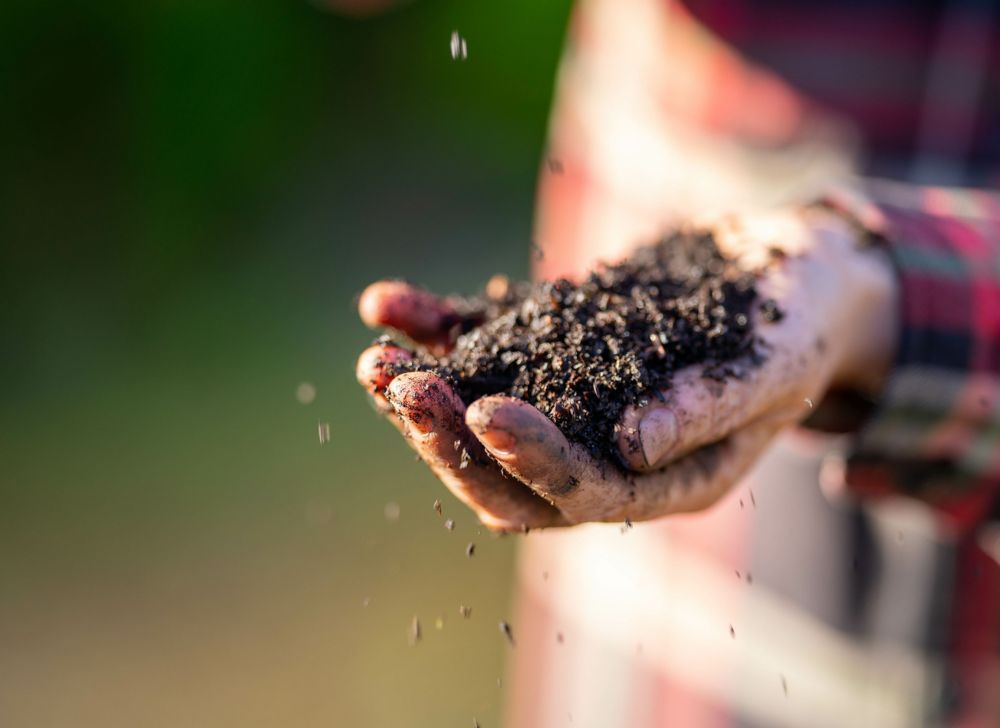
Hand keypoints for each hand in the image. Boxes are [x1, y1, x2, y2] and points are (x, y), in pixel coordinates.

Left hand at [355, 207, 897, 530]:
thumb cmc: (797, 322)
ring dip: (424, 392)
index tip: (484, 412)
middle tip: (402, 391)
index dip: (530, 460)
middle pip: (509, 469)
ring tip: (372, 360)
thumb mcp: (768, 361)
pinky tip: (385, 303)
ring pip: (479, 414)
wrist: (790, 272)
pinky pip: (482, 348)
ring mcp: (573, 404)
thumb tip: (632, 447)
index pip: (581, 493)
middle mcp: (607, 453)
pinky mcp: (554, 352)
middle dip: (450, 437)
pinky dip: (436, 330)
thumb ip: (707, 405)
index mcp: (664, 481)